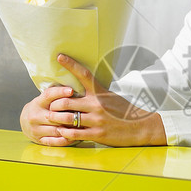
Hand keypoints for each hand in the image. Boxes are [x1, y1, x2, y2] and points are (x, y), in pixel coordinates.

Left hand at [20, 54, 165, 147]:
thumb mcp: (111, 97)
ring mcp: (96, 120)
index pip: (83, 74)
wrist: (142, 127)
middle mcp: (96, 104)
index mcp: (100, 92)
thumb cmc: (126, 112)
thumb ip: (96, 93)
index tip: (59, 56)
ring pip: (66, 117)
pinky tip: (61, 132)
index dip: (70, 64)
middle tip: (49, 106)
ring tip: (51, 118)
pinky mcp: (97, 134)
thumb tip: (82, 86)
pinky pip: (74, 133)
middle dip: (54, 104)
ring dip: (55, 118)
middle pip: (66, 100)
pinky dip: (64, 133)